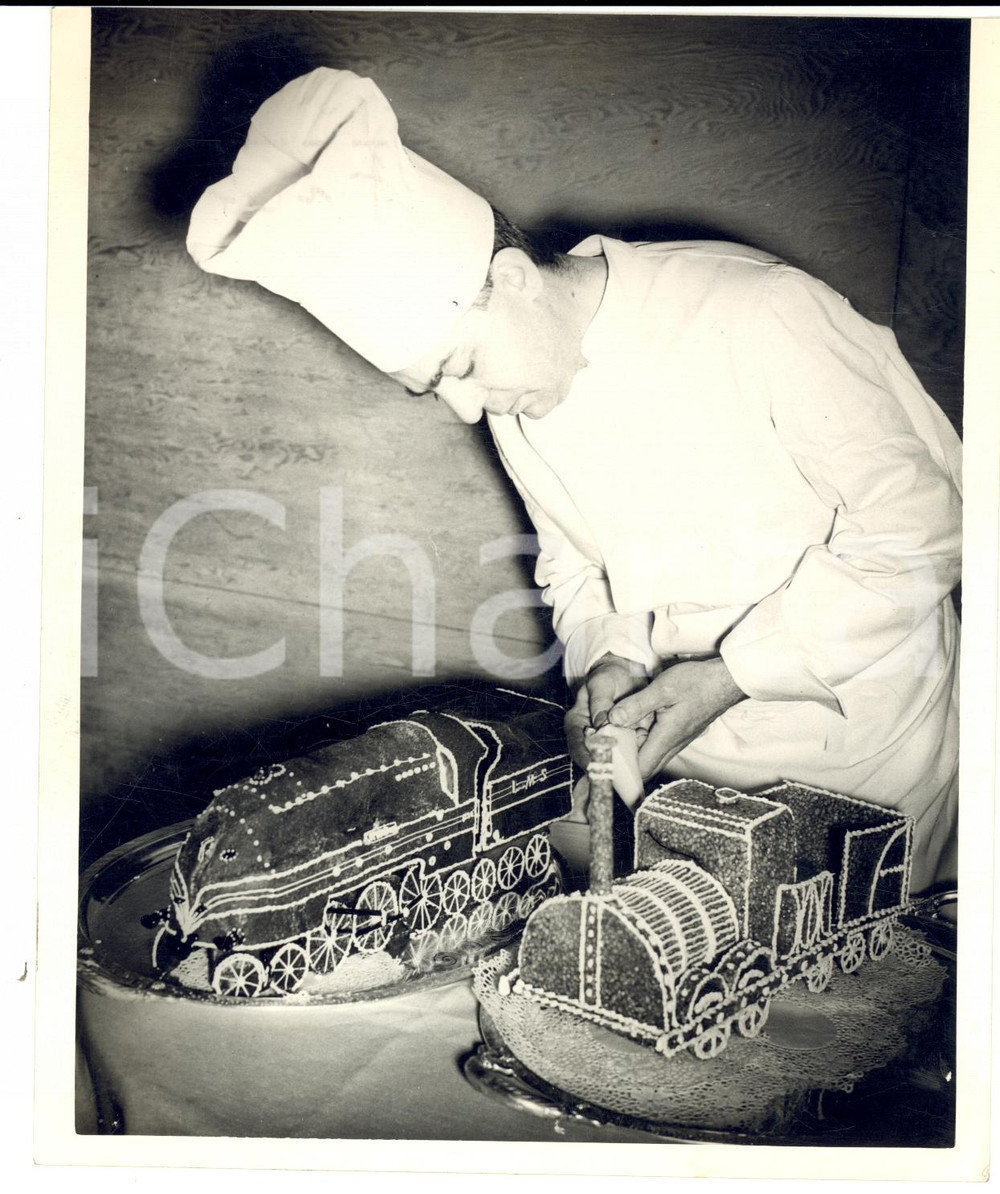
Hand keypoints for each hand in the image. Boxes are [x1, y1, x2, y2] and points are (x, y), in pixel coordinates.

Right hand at [564, 653, 648, 769]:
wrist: (624, 675)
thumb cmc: (608, 677)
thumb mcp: (601, 683)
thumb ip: (600, 702)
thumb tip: (602, 723)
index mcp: (576, 722)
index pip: (576, 745)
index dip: (586, 758)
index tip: (597, 764)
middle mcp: (589, 736)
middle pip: (593, 758)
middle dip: (606, 768)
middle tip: (617, 775)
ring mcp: (607, 741)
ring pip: (612, 760)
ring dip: (622, 766)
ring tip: (632, 772)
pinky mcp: (623, 743)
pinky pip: (628, 755)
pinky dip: (635, 758)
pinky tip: (644, 761)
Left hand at [608, 657, 745, 778]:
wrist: (725, 679)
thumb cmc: (697, 682)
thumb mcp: (663, 688)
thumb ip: (636, 706)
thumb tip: (611, 720)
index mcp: (667, 738)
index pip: (641, 770)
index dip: (621, 771)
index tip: (603, 759)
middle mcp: (673, 745)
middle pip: (644, 767)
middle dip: (624, 763)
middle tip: (605, 747)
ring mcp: (677, 740)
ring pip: (650, 755)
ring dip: (632, 749)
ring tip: (613, 734)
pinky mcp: (678, 733)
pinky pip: (657, 744)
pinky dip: (642, 740)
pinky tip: (632, 725)